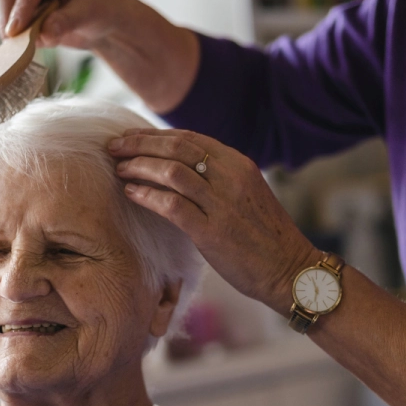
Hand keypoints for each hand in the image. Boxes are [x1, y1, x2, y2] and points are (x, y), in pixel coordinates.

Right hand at [0, 0, 131, 50]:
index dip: (21, 7)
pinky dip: (10, 29)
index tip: (15, 31)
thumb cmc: (98, 11)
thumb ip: (65, 22)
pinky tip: (26, 41)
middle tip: (12, 43)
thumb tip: (42, 34)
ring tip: (28, 44)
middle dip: (8, 16)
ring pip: (2, 2)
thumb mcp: (87, 16)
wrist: (99, 20)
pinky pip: (3, 13)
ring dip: (9, 25)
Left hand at [109, 128, 321, 308]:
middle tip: (114, 147)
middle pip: (176, 147)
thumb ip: (218, 178)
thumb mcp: (246, 194)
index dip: (154, 135)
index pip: (189, 137)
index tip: (131, 137)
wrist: (291, 270)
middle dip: (139, 144)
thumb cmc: (265, 237)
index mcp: (239, 164)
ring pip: (171, 171)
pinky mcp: (212, 231)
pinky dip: (147, 195)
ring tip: (119, 169)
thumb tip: (178, 168)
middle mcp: (231, 177)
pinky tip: (131, 194)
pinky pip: (171, 205)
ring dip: (139, 166)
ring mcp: (222, 203)